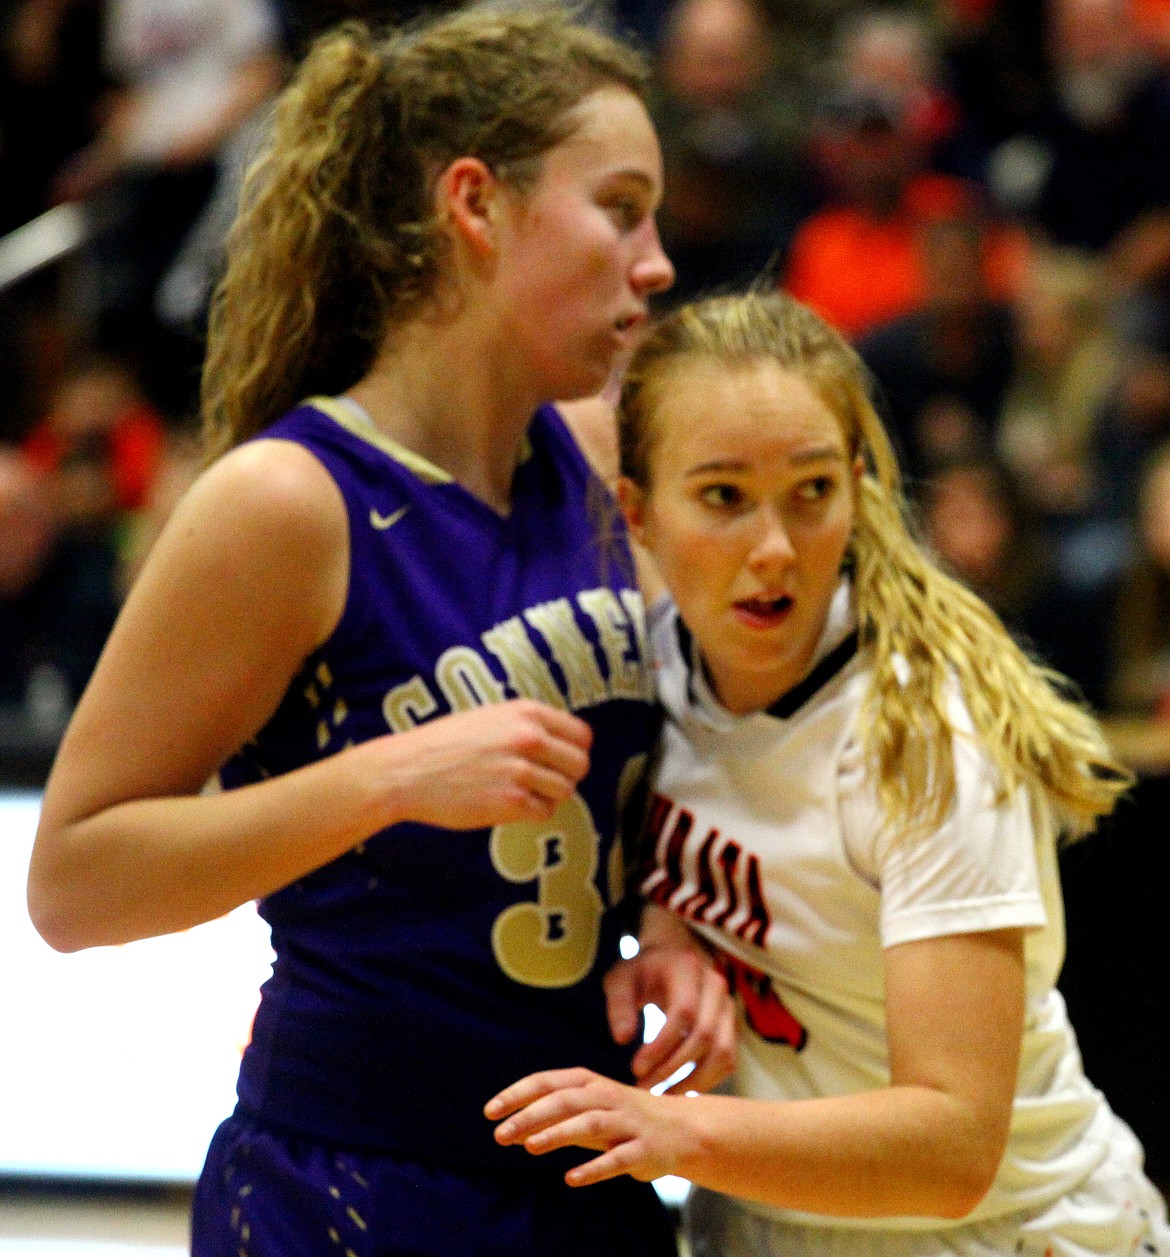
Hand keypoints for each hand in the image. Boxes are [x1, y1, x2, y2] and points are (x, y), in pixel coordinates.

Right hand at [383, 699, 592, 829]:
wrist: (407, 771)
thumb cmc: (443, 744)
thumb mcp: (489, 716)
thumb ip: (526, 725)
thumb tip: (559, 743)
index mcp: (526, 712)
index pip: (582, 735)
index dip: (574, 750)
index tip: (561, 760)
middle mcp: (528, 738)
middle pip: (580, 765)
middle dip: (566, 776)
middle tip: (543, 781)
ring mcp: (521, 771)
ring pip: (565, 791)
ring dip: (548, 796)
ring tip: (521, 792)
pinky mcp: (511, 802)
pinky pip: (544, 812)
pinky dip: (531, 813)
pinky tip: (508, 804)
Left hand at [486, 1066, 690, 1186]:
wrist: (681, 1129)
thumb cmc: (623, 1119)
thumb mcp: (587, 1112)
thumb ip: (553, 1120)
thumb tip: (511, 1131)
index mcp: (589, 1083)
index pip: (547, 1082)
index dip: (517, 1094)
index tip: (490, 1111)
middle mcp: (607, 1097)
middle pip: (564, 1101)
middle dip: (530, 1115)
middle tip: (499, 1134)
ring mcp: (627, 1122)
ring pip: (589, 1123)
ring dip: (558, 1133)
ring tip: (529, 1147)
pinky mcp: (644, 1149)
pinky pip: (617, 1158)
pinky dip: (594, 1167)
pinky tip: (571, 1178)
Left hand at [605, 907, 735, 1092]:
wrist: (672, 958)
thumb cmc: (642, 971)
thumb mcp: (620, 978)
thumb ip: (618, 1005)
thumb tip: (622, 1040)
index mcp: (687, 968)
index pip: (684, 1012)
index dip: (661, 1045)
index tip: (636, 1068)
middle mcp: (716, 986)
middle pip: (705, 1035)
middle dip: (673, 1068)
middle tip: (644, 1087)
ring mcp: (729, 1007)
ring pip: (723, 1053)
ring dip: (693, 1081)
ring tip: (662, 1094)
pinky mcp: (732, 1027)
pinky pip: (728, 1061)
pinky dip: (707, 1081)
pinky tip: (679, 1089)